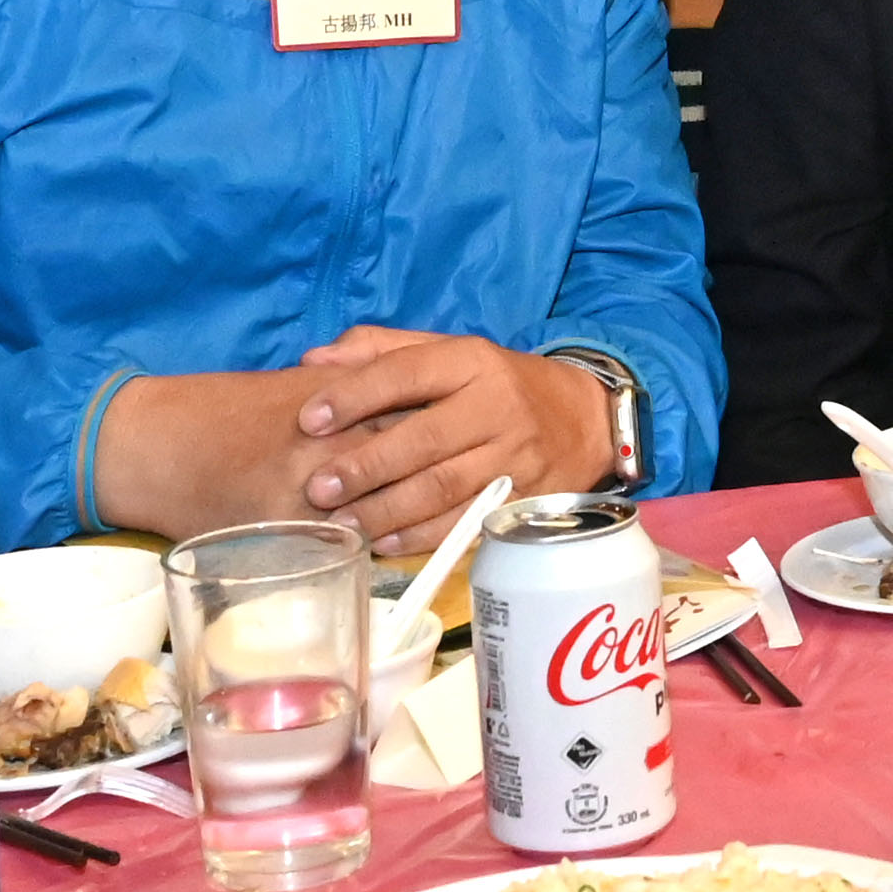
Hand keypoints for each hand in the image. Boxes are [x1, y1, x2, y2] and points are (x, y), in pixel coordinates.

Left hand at [289, 326, 610, 546]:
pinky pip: (467, 521)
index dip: (356, 395)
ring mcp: (514, 456)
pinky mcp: (524, 498)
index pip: (407, 373)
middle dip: (367, 465)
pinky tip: (385, 542)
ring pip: (444, 487)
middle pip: (425, 439)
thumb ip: (382, 349)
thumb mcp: (449, 351)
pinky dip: (422, 536)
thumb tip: (314, 362)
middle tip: (318, 486)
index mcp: (471, 361)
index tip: (309, 419)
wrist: (583, 419)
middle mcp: (496, 405)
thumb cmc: (497, 383)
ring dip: (388, 509)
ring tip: (343, 521)